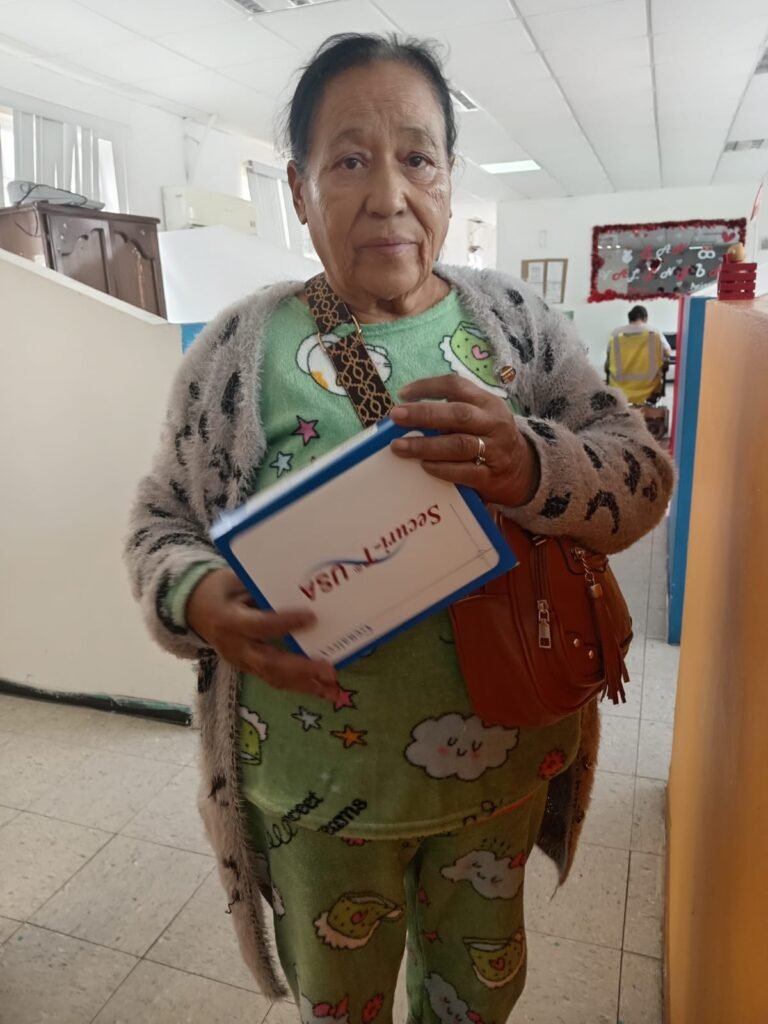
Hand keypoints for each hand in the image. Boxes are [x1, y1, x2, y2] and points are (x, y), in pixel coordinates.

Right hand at [187, 569, 337, 699]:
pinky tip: (322, 689)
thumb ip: (262, 590)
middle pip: (270, 664)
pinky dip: (299, 685)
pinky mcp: (248, 669)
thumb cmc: (221, 590)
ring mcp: (241, 662)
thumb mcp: (236, 581)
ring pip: (274, 678)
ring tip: (332, 689)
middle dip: (302, 669)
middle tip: (329, 670)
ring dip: (305, 685)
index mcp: (230, 621)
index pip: (260, 625)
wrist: (194, 609)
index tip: (312, 618)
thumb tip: (301, 590)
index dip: (285, 623)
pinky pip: (274, 680)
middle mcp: (235, 647)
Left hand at [389, 375, 539, 507]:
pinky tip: (424, 466)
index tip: (403, 394)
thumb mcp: (481, 417)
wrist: (525, 470)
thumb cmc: (490, 439)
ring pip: (459, 444)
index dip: (428, 387)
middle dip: (423, 414)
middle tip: (396, 416)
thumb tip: (407, 415)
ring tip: (399, 446)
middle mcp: (493, 422)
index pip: (457, 385)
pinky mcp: (491, 476)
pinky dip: (442, 469)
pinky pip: (464, 471)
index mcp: (487, 402)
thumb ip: (453, 413)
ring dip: (426, 445)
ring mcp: (495, 450)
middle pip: (458, 414)